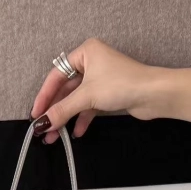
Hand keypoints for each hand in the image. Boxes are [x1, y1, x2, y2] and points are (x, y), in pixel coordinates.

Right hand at [30, 40, 190, 138]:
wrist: (154, 95)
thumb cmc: (123, 84)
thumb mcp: (87, 96)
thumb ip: (62, 110)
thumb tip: (41, 123)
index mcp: (85, 52)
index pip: (57, 75)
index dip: (45, 96)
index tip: (36, 114)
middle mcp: (92, 63)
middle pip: (66, 89)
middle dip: (55, 111)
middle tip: (43, 129)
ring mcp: (100, 80)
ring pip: (76, 100)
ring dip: (66, 118)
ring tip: (55, 137)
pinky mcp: (108, 94)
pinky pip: (88, 107)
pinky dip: (82, 119)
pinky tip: (76, 133)